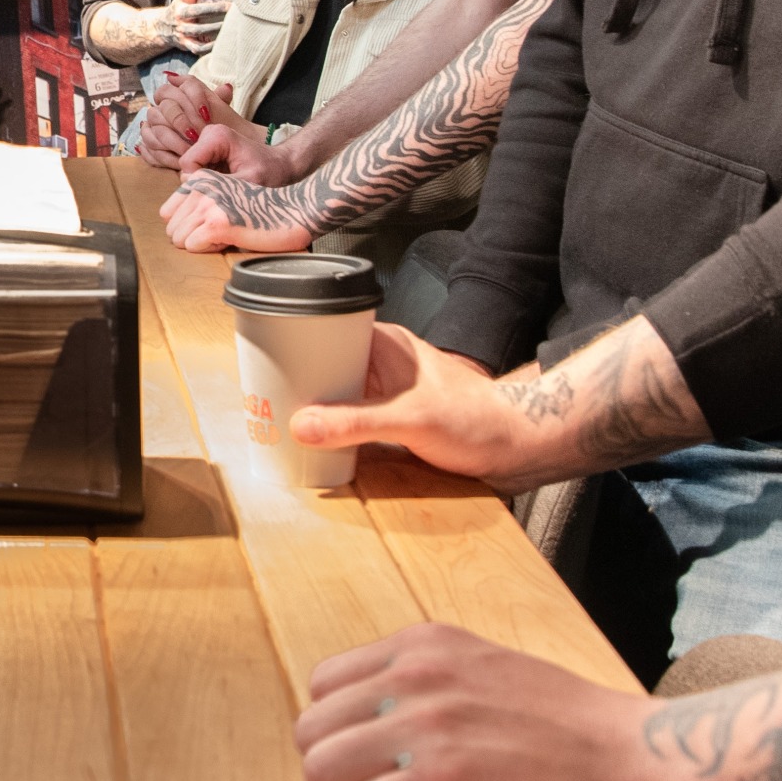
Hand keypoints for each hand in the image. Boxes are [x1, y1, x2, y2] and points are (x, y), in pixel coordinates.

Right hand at [134, 73, 234, 167]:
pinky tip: (181, 162)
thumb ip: (220, 100)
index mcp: (174, 96)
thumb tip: (226, 88)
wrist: (210, 150)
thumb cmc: (212, 128)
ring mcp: (151, 128)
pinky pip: (150, 151)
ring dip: (174, 142)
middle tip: (197, 135)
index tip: (207, 113)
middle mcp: (159, 110)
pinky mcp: (148, 147)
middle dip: (181, 121)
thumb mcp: (219, 113)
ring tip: (190, 151)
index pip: (177, 87)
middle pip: (164, 108)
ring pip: (155, 130)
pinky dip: (165, 158)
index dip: (191, 98)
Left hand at [160, 168, 314, 253]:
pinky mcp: (218, 224)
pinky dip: (209, 249)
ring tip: (226, 234)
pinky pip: (193, 246)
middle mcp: (201, 188)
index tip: (209, 223)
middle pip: (171, 228)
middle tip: (220, 231)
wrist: (293, 209)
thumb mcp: (225, 192)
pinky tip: (230, 238)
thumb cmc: (261, 207)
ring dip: (201, 243)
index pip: (167, 213)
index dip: (186, 225)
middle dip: (192, 236)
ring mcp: (208, 205)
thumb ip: (200, 202)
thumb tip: (173, 230)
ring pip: (179, 239)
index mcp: (201, 179)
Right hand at [164, 0, 229, 52]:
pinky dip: (210, 47)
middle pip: (196, 10)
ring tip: (231, 24)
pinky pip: (198, 47)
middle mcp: (179, 14)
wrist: (163, 28)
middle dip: (215, 8)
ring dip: (216, 27)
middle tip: (231, 6)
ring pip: (199, 29)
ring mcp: (181, 30)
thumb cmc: (183, 8)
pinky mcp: (185, 43)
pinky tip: (222, 42)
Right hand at [179, 121, 291, 184]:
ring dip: (205, 184)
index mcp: (216, 136)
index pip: (187, 163)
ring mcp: (207, 144)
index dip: (197, 182)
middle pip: (187, 167)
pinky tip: (225, 184)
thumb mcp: (249, 182)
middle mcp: (208, 135)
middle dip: (201, 184)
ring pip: (190, 172)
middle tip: (225, 190)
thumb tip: (198, 201)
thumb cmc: (271, 171)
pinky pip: (196, 173)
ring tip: (227, 186)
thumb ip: (221, 188)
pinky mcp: (208, 153)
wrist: (282, 165)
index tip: (219, 191)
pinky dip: (208, 183)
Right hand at [275, 321, 547, 485]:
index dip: (296, 346)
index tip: (265, 365)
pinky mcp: (392, 419)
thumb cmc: (479, 421)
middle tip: (263, 402)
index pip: (328, 332)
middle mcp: (384, 364)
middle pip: (326, 366)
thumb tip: (302, 425)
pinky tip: (315, 443)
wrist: (519, 448)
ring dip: (315, 408)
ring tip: (279, 423)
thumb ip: (357, 423)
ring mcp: (387, 392)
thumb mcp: (411, 421)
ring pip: (337, 394)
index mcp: (387, 345)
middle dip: (298, 383)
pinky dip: (332, 429)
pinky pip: (350, 418)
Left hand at [294, 623, 698, 780]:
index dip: (351, 733)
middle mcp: (416, 675)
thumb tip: (371, 722)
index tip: (392, 758)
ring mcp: (426, 728)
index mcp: (426, 644)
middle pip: (312, 732)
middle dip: (345, 771)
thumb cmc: (581, 738)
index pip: (324, 686)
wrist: (653, 771)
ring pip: (321, 771)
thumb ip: (430, 686)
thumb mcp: (492, 674)